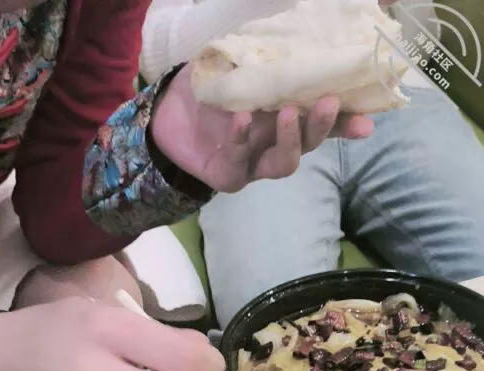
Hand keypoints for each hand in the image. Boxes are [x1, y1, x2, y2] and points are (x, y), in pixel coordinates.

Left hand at [151, 65, 375, 193]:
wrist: (166, 113)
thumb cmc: (209, 87)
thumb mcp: (240, 63)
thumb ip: (268, 56)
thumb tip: (299, 32)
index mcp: (286, 118)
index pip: (323, 124)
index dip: (346, 125)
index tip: (367, 123)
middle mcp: (275, 143)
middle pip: (309, 144)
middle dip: (322, 127)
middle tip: (328, 103)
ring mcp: (254, 163)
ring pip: (284, 164)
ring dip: (290, 140)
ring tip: (286, 113)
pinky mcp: (229, 175)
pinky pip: (241, 162)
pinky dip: (242, 138)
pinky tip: (241, 118)